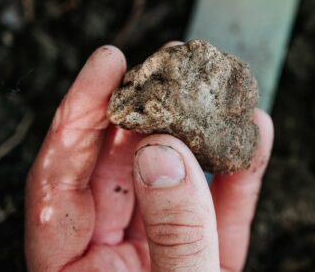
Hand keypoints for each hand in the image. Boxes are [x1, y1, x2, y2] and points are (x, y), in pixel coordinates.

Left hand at [25, 45, 273, 271]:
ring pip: (171, 176)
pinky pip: (221, 205)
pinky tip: (255, 133)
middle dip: (146, 109)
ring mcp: (163, 251)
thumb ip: (173, 229)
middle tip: (167, 65)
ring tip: (213, 88)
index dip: (81, 112)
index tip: (107, 63)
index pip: (60, 176)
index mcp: (77, 269)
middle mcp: (114, 253)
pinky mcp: (207, 255)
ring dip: (195, 132)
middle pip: (119, 164)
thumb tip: (164, 153)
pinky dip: (240, 170)